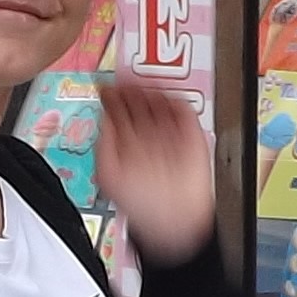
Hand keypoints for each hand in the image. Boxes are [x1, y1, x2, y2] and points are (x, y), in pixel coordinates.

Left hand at [89, 74, 217, 265]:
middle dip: (134, 86)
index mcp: (127, 141)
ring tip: (147, 80)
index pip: (119, 108)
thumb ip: (106, 141)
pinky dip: (178, 102)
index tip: (108, 80)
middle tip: (129, 74)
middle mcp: (147, 134)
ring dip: (155, 89)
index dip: (113, 92)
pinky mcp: (191, 137)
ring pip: (162, 102)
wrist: (173, 221)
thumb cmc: (140, 203)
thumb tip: (104, 113)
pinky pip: (185, 112)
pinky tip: (167, 94)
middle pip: (140, 100)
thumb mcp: (109, 172)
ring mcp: (170, 134)